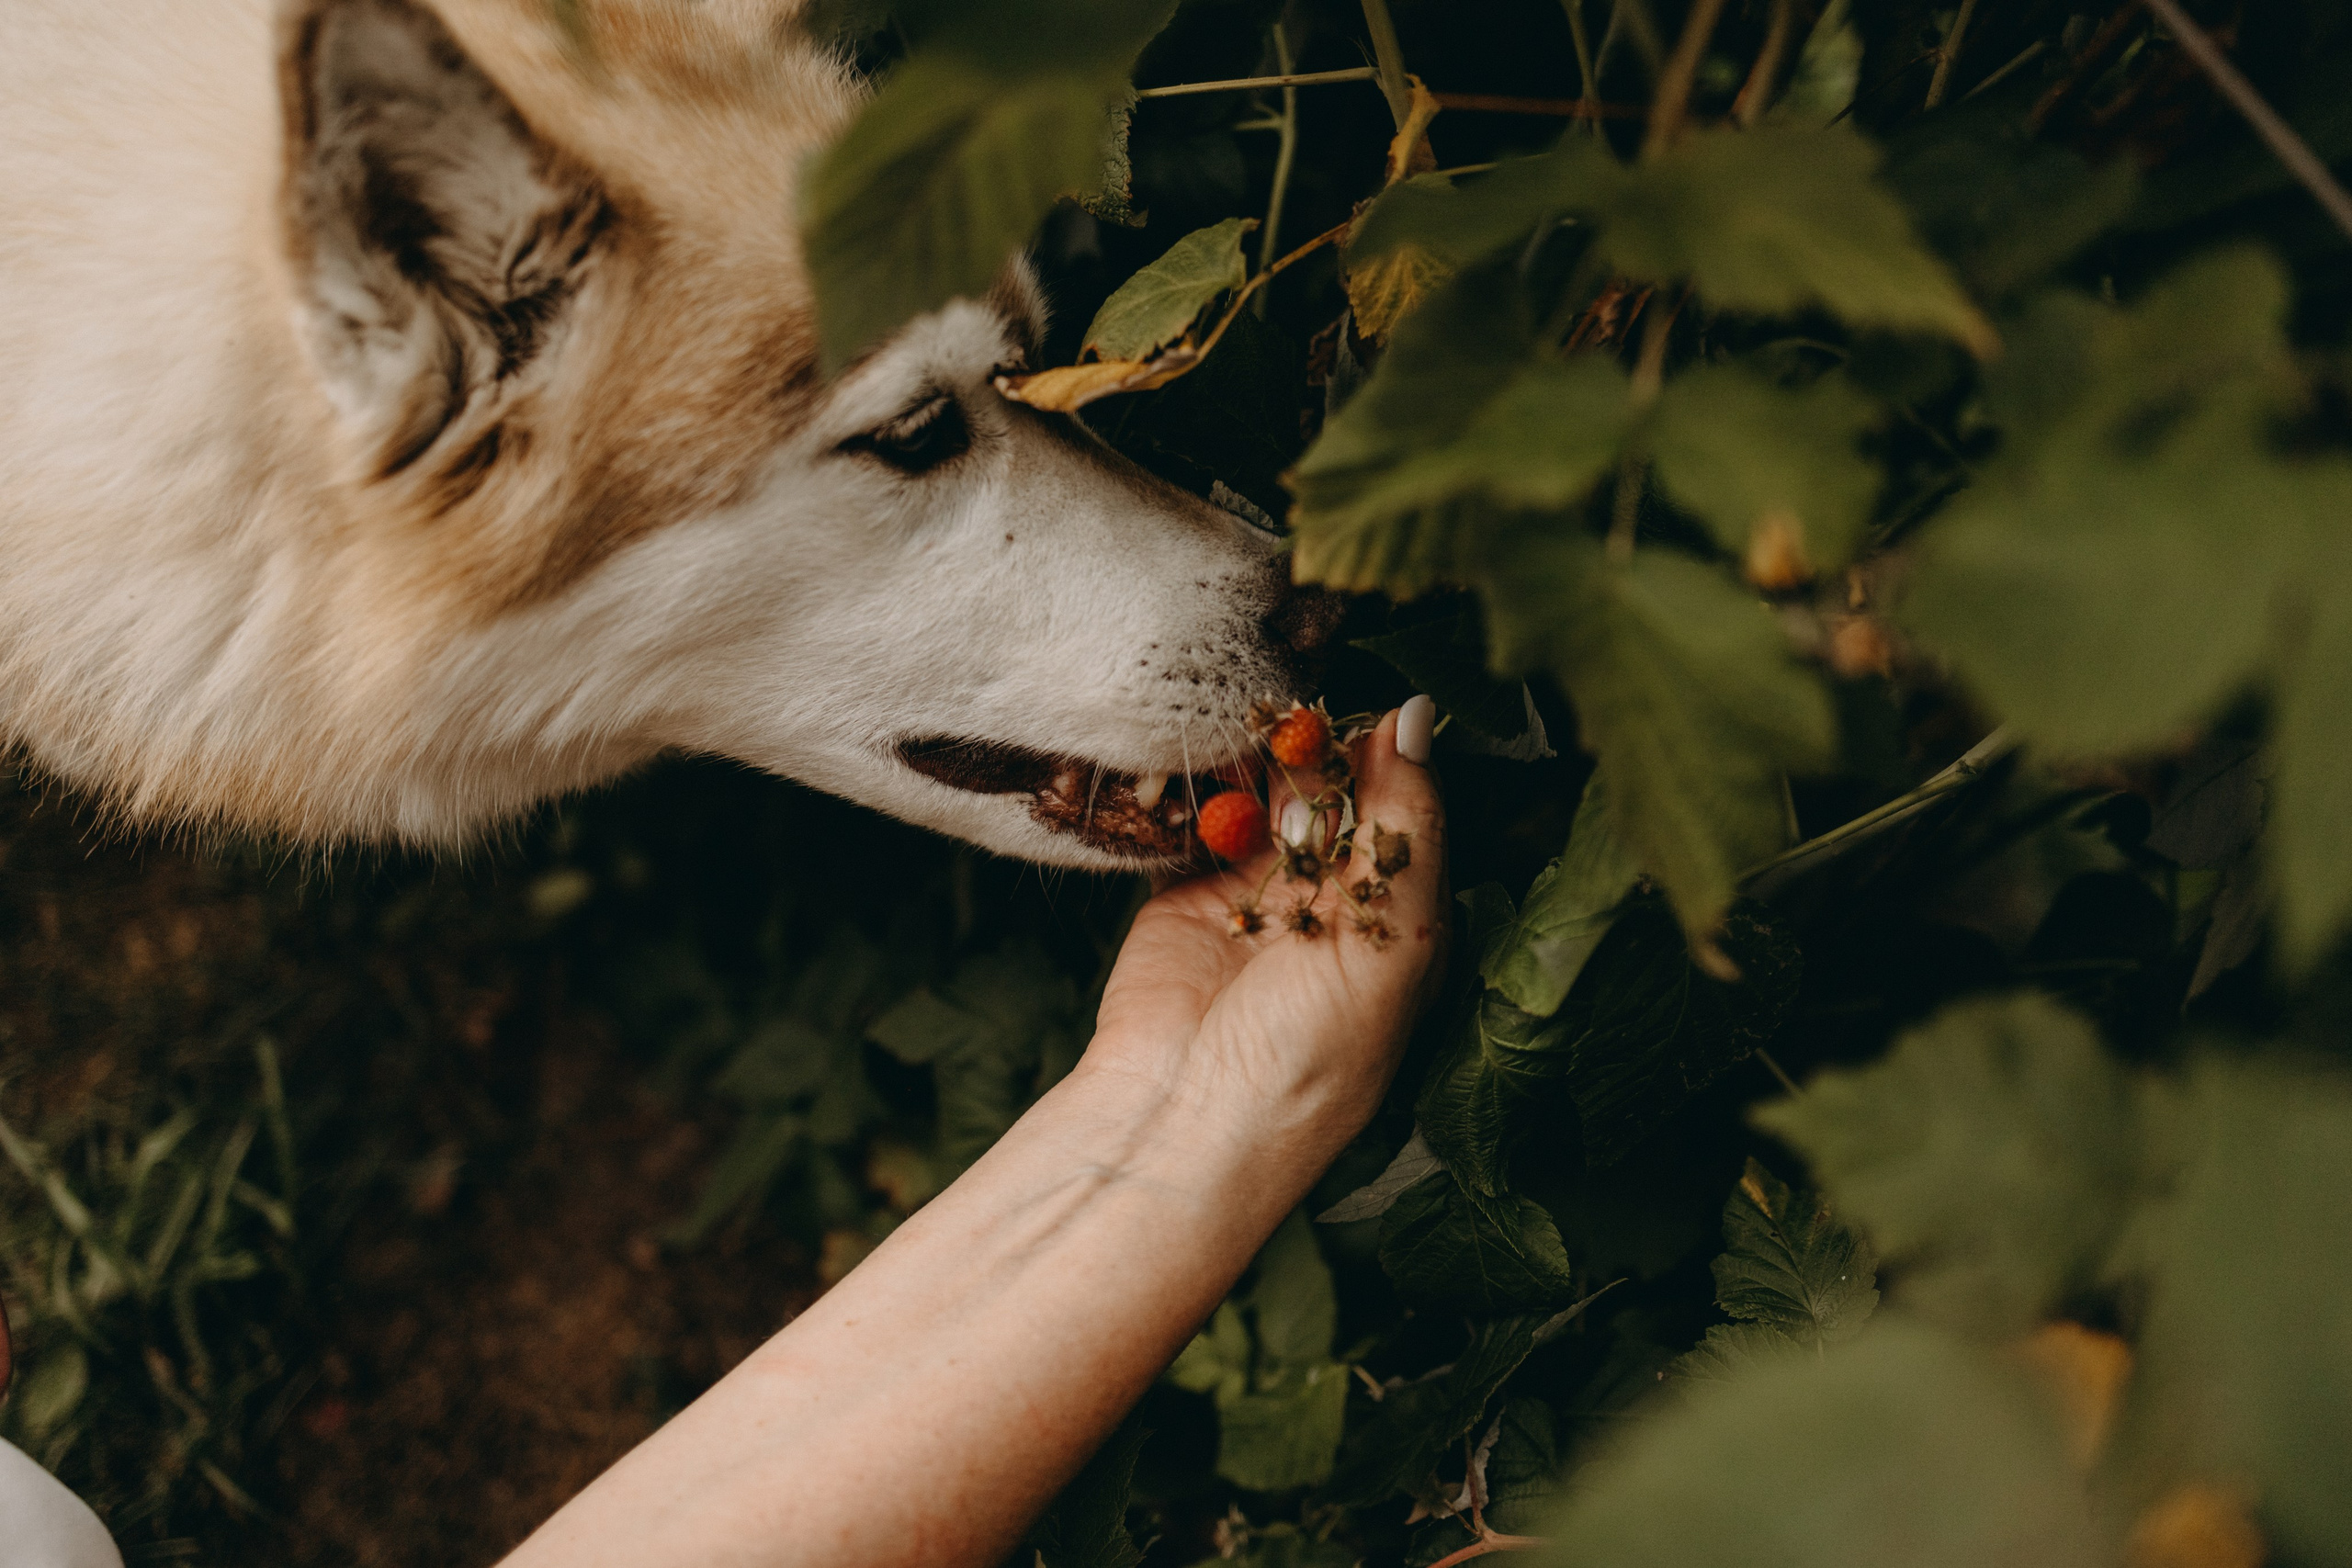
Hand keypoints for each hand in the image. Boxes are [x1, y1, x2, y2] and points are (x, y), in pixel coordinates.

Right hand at [1091, 701, 1448, 1154]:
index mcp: (1403, 911)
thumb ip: (1407, 823)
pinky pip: (1199, 817)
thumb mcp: (1392, 937)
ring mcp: (1259, 888)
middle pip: (1336, 788)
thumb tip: (1415, 712)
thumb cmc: (1314, 1054)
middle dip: (1316, 750)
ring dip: (1255, 760)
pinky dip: (1195, 786)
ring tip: (1243, 736)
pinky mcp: (1188, 887)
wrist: (1187, 1113)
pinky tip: (1197, 761)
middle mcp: (1335, 896)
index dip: (1386, 756)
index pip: (1405, 804)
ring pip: (1266, 792)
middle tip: (1292, 723)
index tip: (1361, 719)